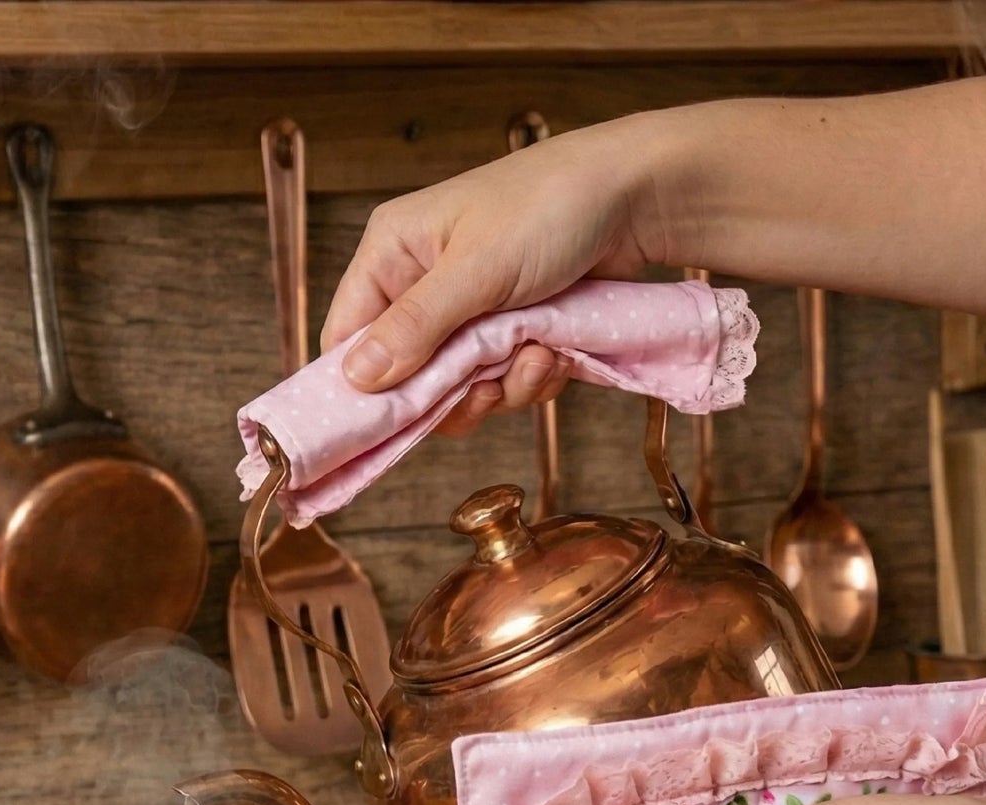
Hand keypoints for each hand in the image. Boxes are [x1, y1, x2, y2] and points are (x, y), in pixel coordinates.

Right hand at [320, 114, 682, 436]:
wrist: (636, 198)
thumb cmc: (550, 207)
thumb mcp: (476, 270)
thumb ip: (415, 327)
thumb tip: (355, 379)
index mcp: (395, 253)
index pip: (348, 338)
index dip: (362, 389)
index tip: (388, 426)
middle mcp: (424, 285)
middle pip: (407, 378)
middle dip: (452, 393)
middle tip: (486, 391)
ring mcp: (470, 313)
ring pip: (460, 389)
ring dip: (503, 389)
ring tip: (538, 357)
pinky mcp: (512, 333)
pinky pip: (504, 384)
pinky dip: (532, 379)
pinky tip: (557, 352)